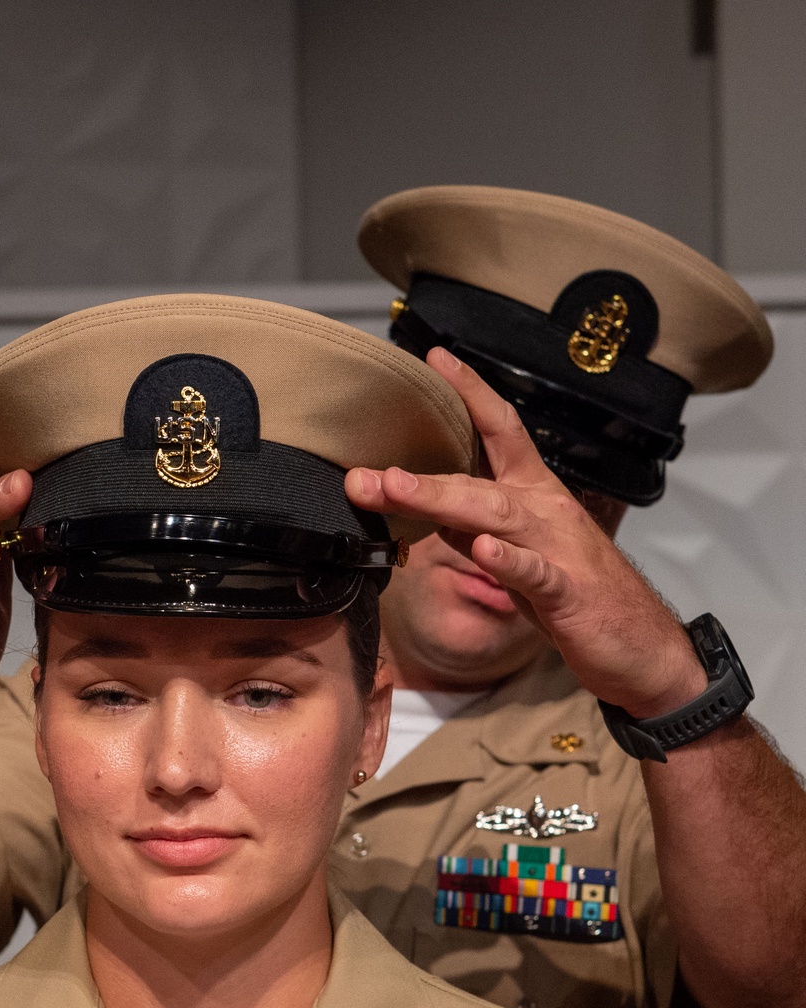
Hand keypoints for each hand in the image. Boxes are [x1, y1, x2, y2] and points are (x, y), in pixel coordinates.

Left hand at [346, 348, 706, 718]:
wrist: (642, 649)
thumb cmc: (580, 598)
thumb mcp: (519, 558)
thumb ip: (479, 532)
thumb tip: (432, 513)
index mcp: (536, 496)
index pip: (500, 430)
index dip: (470, 392)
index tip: (433, 357)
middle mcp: (546, 512)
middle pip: (479, 479)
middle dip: (421, 474)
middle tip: (365, 473)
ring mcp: (558, 549)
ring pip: (497, 515)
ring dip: (443, 500)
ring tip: (397, 488)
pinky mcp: (568, 593)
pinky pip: (535, 573)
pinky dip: (509, 561)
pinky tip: (484, 551)